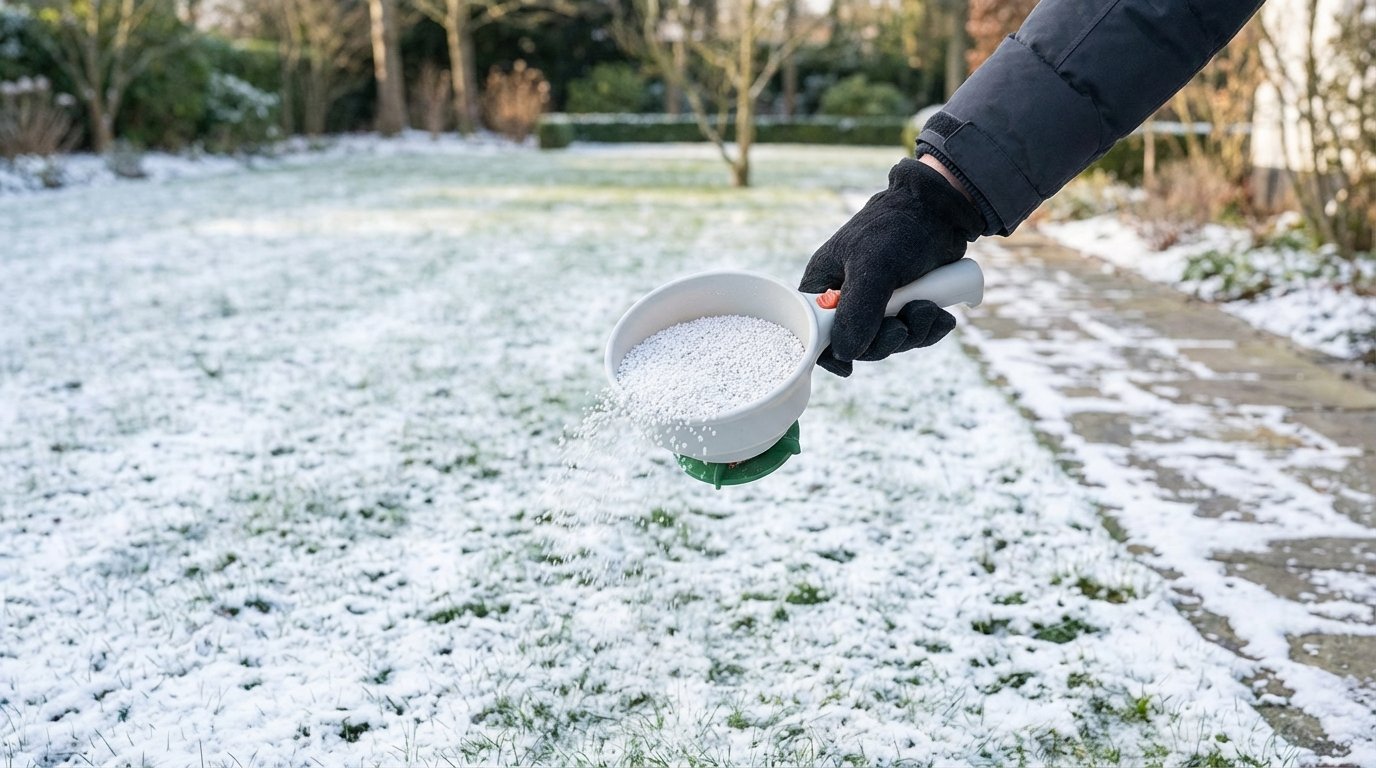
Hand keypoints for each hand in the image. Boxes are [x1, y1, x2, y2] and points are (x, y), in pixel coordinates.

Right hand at [798, 157, 983, 376]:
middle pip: (856, 345)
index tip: (850, 364)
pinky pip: (913, 334)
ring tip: (929, 308)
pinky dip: (929, 329)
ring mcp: (878, 303)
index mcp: (824, 284)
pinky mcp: (906, 304)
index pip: (814, 332)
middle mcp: (847, 297)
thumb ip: (857, 311)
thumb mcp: (873, 267)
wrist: (943, 209)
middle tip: (904, 327)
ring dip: (914, 332)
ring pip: (889, 342)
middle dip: (886, 341)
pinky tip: (941, 315)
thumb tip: (847, 353)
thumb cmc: (897, 227)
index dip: (830, 352)